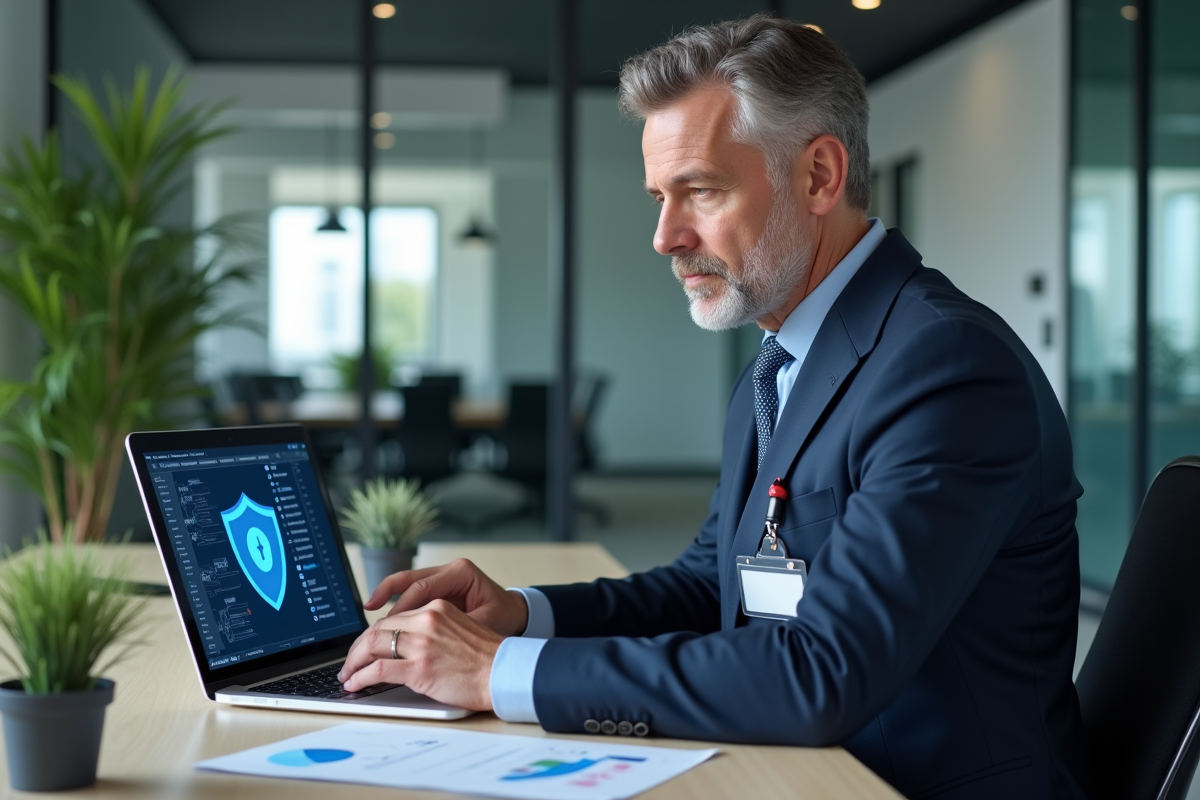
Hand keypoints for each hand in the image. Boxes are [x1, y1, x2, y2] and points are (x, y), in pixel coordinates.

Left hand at [337, 599, 500, 710]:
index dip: (375, 633)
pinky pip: (377, 670)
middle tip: (350, 661)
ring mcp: (422, 644)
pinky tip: (355, 683)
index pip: (394, 617)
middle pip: (378, 629)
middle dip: (358, 647)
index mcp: (437, 609)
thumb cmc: (487, 659)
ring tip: (347, 674)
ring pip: (372, 646)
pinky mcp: (419, 668)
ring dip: (354, 661)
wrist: (504, 672)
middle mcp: (427, 621)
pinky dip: (360, 677)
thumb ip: (433, 631)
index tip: (367, 645)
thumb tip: (407, 647)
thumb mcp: (460, 630)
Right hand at [365, 558, 528, 636]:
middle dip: (386, 595)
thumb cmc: (504, 618)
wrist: (516, 613)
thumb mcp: (484, 624)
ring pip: (406, 583)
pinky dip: (397, 603)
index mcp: (461, 573)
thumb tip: (432, 642)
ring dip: (387, 596)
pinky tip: (385, 618)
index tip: (387, 623)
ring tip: (369, 611)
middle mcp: (449, 571)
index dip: (401, 605)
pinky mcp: (438, 589)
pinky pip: (412, 593)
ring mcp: (442, 578)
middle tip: (369, 611)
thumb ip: (458, 628)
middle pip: (409, 578)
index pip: (423, 587)